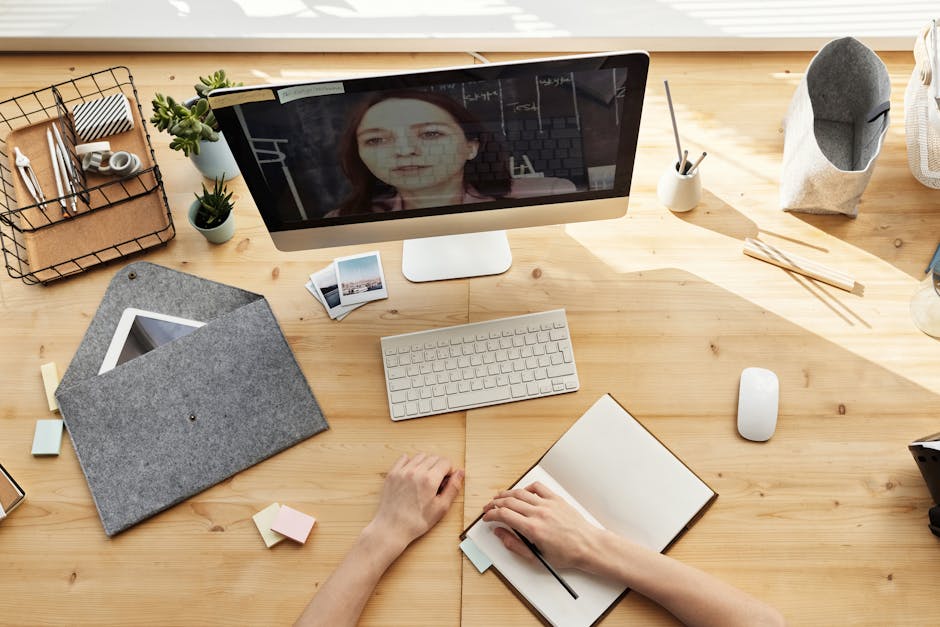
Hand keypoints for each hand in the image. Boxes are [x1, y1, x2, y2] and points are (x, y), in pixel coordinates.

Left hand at [367, 453, 463, 551]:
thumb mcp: (441, 508)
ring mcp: (402, 471)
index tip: (445, 481)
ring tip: (424, 479)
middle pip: (434, 458)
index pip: (445, 462)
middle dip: (439, 467)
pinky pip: (404, 458)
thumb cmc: (416, 522)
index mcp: (430, 480)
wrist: (392, 528)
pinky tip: (412, 474)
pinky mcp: (392, 474)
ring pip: (420, 456)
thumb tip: (460, 473)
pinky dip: (410, 462)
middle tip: (436, 482)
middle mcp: (416, 471)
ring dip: (425, 464)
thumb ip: (453, 488)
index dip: (449, 471)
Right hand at [482, 481, 601, 570]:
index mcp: (532, 529)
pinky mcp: (556, 499)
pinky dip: (526, 488)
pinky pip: (537, 487)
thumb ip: (514, 544)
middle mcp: (538, 513)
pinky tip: (522, 492)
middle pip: (508, 501)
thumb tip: (499, 533)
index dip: (490, 514)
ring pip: (520, 493)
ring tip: (499, 497)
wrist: (588, 546)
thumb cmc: (566, 554)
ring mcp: (548, 504)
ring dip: (506, 494)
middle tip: (488, 507)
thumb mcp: (536, 556)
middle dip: (494, 504)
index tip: (486, 517)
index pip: (503, 515)